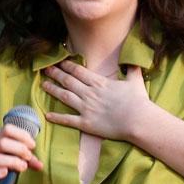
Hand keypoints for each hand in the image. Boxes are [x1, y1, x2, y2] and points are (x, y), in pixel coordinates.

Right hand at [0, 123, 42, 183]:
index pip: (7, 129)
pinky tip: (6, 173)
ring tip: (23, 166)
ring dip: (12, 161)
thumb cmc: (3, 167)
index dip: (22, 136)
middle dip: (19, 149)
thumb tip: (40, 165)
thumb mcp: (15, 159)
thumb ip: (28, 160)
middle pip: (2, 143)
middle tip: (28, 157)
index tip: (32, 145)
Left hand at [42, 61, 156, 141]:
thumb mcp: (135, 80)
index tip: (60, 62)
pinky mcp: (86, 124)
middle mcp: (89, 93)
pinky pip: (68, 120)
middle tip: (46, 69)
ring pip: (65, 97)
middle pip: (68, 81)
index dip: (67, 66)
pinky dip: (57, 118)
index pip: (78, 71)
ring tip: (44, 85)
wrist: (138, 120)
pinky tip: (47, 115)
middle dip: (56, 74)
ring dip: (53, 90)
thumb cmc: (138, 101)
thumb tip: (133, 60)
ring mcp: (86, 108)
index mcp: (99, 83)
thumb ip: (131, 69)